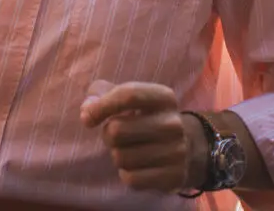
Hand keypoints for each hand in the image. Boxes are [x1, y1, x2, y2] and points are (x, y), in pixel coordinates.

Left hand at [81, 82, 205, 192]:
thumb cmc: (144, 116)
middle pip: (117, 130)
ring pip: (121, 157)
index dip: (102, 105)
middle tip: (115, 134)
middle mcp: (173, 123)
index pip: (128, 95)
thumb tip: (87, 112)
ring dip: (116, 154)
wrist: (186, 147)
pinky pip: (131, 179)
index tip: (87, 117)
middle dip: (107, 133)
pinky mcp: (174, 177)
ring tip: (128, 149)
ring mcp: (176, 152)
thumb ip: (101, 94)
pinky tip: (135, 166)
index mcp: (163, 97)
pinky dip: (126, 174)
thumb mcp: (128, 97)